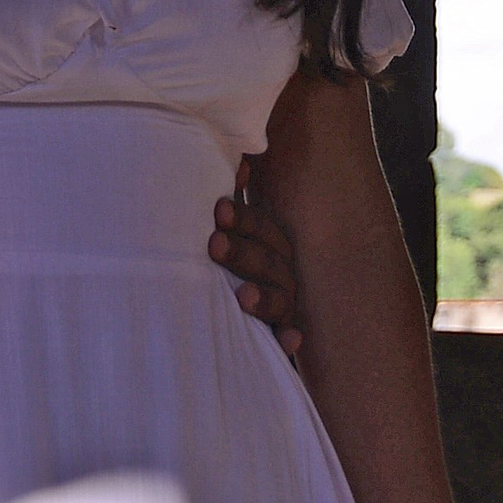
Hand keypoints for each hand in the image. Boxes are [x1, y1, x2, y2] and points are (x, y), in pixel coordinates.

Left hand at [211, 155, 303, 359]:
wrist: (225, 308)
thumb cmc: (221, 262)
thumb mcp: (224, 230)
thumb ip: (229, 199)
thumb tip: (235, 161)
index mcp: (268, 242)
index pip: (261, 226)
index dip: (242, 218)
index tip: (217, 210)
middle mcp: (281, 271)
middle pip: (269, 260)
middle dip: (242, 252)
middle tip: (213, 244)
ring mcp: (283, 304)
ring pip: (281, 298)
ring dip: (265, 296)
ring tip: (242, 296)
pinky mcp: (277, 335)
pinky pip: (288, 338)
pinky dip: (290, 338)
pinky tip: (289, 340)